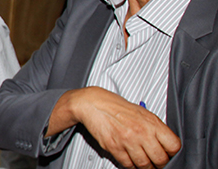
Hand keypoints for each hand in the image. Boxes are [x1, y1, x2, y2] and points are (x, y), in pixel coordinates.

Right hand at [50, 87, 180, 167]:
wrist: (94, 104)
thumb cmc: (118, 107)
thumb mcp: (143, 113)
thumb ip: (155, 128)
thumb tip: (166, 144)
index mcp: (152, 123)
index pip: (173, 146)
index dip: (172, 153)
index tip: (168, 154)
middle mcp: (142, 132)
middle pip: (160, 159)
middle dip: (160, 164)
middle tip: (157, 162)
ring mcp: (128, 141)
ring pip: (145, 165)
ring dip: (146, 167)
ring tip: (145, 163)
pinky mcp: (114, 147)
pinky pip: (128, 164)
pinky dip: (131, 165)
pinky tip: (131, 160)